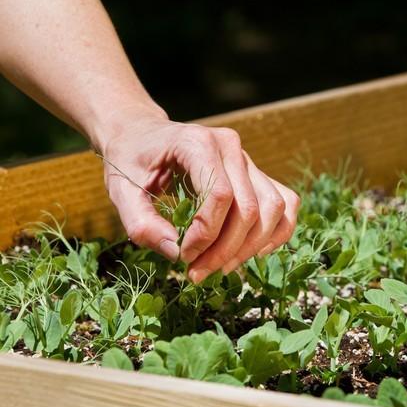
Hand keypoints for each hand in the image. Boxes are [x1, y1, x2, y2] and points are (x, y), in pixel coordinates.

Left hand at [101, 113, 299, 282]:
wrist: (142, 134)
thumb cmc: (130, 160)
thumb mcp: (120, 191)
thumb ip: (142, 224)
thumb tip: (176, 254)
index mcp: (197, 142)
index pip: (220, 194)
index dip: (206, 234)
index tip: (183, 256)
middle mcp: (230, 147)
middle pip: (249, 207)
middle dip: (226, 249)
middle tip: (197, 272)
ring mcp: (248, 159)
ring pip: (272, 209)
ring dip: (251, 247)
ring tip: (221, 267)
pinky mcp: (257, 174)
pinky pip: (285, 203)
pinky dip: (277, 232)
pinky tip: (255, 253)